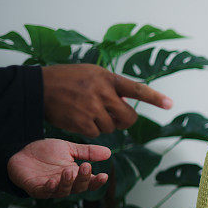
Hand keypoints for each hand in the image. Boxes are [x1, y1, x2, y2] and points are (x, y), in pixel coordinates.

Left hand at [7, 138, 110, 197]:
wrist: (21, 151)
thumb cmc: (46, 152)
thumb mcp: (68, 148)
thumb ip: (87, 152)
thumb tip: (109, 153)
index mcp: (75, 175)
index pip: (89, 182)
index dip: (97, 181)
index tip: (104, 175)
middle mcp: (65, 184)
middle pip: (78, 188)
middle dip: (83, 179)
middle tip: (86, 166)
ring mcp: (51, 188)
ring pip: (63, 191)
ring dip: (67, 183)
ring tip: (69, 171)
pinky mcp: (35, 189)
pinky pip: (44, 192)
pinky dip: (50, 188)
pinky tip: (53, 181)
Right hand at [42, 64, 172, 136]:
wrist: (38, 87)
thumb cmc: (68, 80)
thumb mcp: (91, 74)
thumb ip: (111, 86)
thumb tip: (128, 104)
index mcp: (107, 77)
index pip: (136, 89)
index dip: (154, 97)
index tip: (170, 104)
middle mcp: (102, 92)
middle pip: (129, 117)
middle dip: (126, 120)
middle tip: (117, 117)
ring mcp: (93, 108)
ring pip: (113, 127)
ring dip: (105, 124)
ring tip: (88, 112)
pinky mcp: (82, 122)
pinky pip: (97, 134)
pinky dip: (91, 130)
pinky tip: (80, 119)